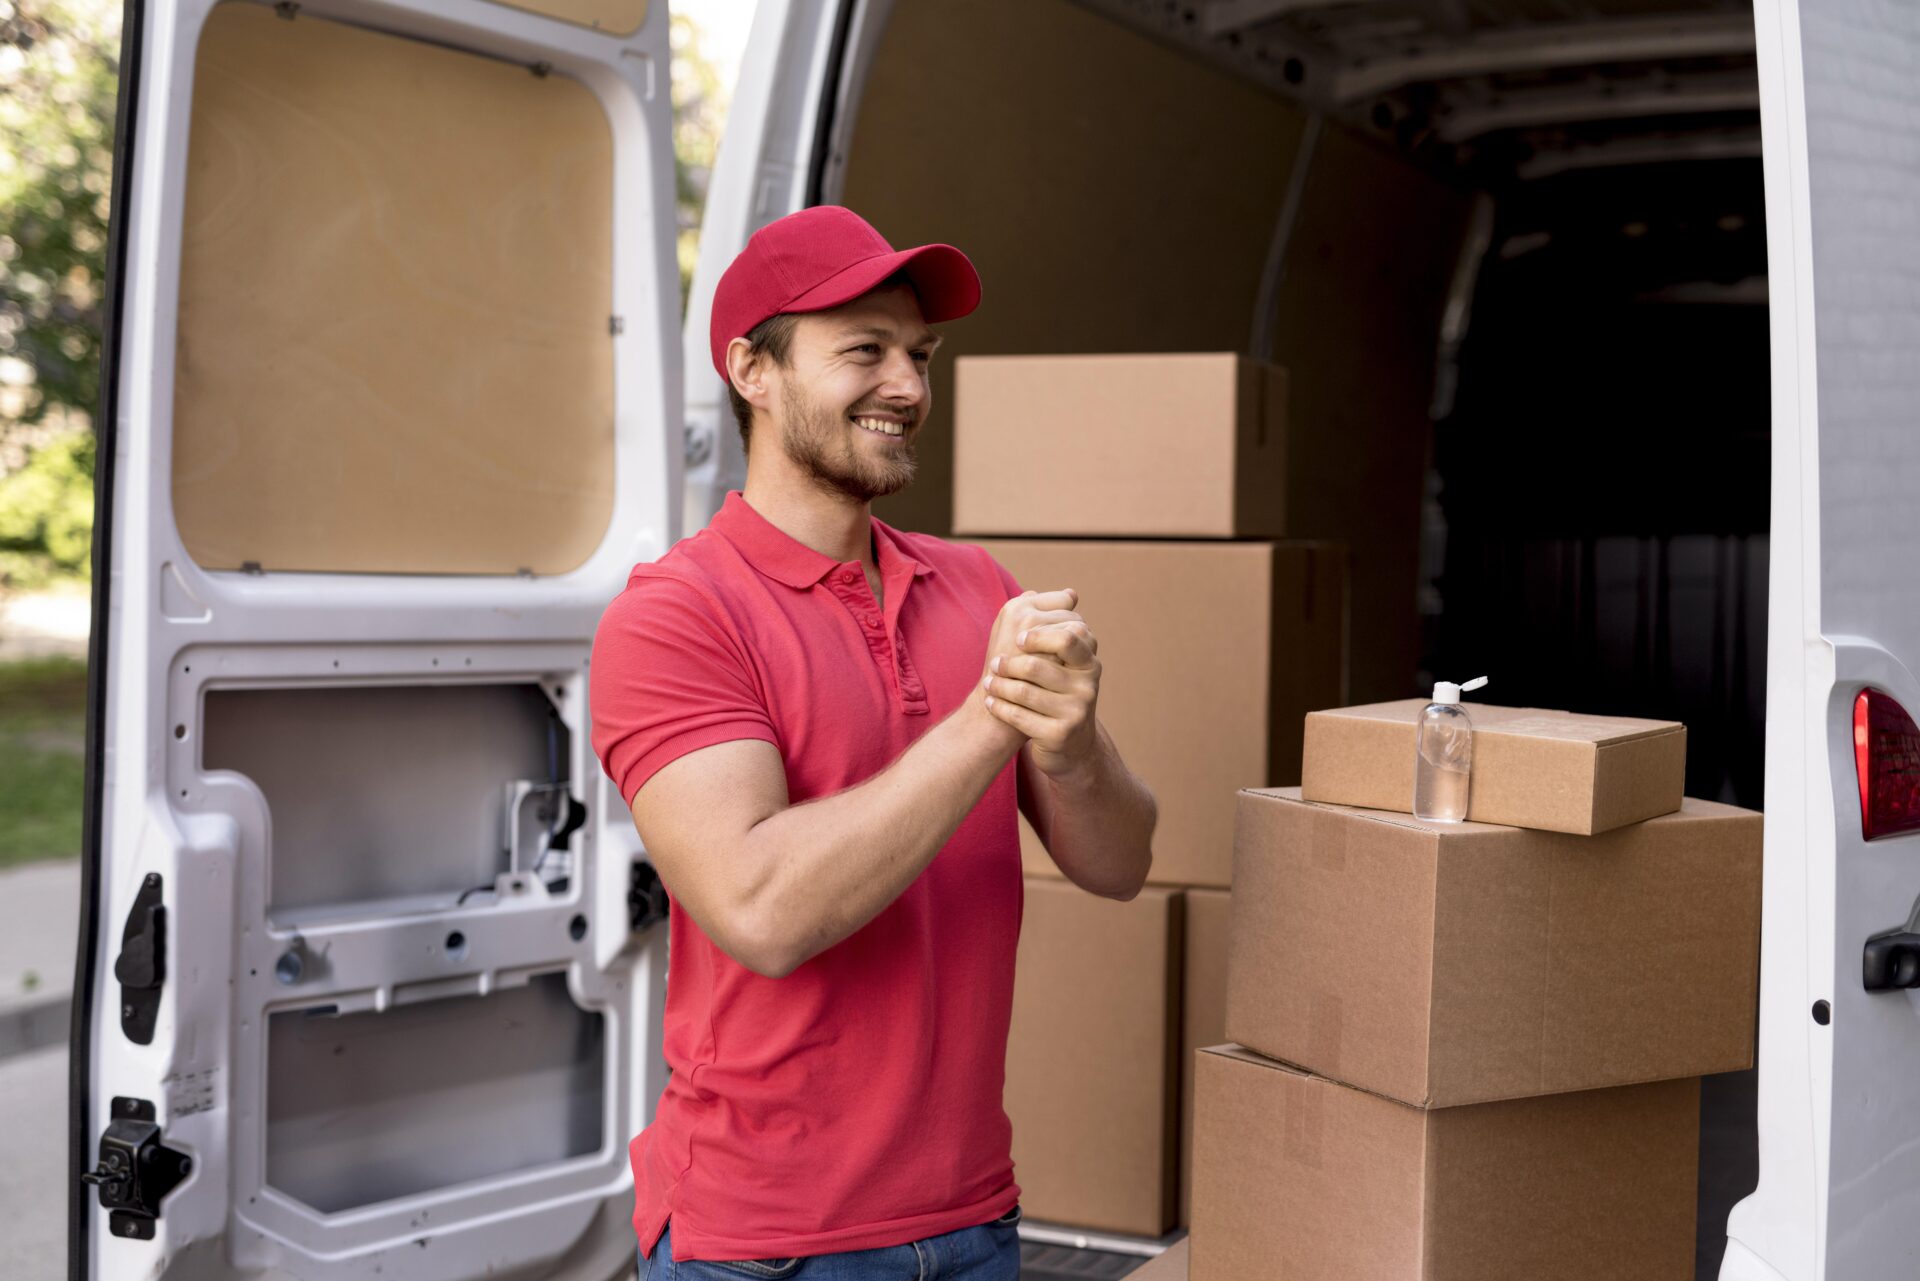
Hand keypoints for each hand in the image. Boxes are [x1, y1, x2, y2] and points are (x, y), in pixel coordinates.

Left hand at [980, 589, 1100, 777]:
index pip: (1067, 636)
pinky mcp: (1059, 734)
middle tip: (995, 662)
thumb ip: (1057, 628)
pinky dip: (999, 707)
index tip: (1018, 637)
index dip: (1039, 635)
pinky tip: (990, 702)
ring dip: (999, 686)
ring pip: (1024, 692)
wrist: (1069, 743)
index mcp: (1089, 662)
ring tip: (989, 682)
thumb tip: (1058, 592)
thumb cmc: (1059, 693)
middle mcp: (1088, 686)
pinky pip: (1019, 717)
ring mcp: (1076, 712)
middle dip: (1011, 663)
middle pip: (1038, 665)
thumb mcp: (1064, 663)